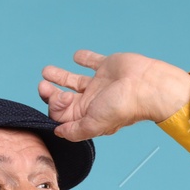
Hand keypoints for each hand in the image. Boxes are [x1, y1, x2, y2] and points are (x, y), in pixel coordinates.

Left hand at [38, 49, 189, 140]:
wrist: (146, 86)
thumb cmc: (122, 107)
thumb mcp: (93, 125)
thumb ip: (74, 131)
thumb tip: (58, 133)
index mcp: (88, 115)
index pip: (62, 113)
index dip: (53, 106)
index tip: (57, 98)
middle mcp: (92, 100)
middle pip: (65, 98)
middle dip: (50, 93)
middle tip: (42, 85)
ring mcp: (99, 83)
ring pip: (74, 81)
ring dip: (59, 76)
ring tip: (46, 72)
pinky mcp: (107, 66)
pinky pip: (93, 62)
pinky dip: (84, 59)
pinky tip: (76, 57)